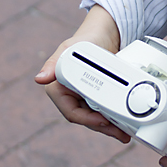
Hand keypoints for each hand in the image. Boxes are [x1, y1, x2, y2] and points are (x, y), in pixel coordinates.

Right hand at [34, 5, 130, 142]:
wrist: (106, 34)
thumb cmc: (85, 39)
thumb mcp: (69, 49)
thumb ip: (53, 64)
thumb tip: (39, 79)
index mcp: (59, 89)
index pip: (71, 112)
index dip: (87, 119)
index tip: (103, 120)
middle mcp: (72, 96)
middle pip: (87, 119)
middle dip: (103, 128)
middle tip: (120, 133)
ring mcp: (86, 98)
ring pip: (98, 118)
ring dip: (111, 127)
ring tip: (125, 132)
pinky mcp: (100, 97)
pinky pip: (107, 112)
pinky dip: (116, 118)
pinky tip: (127, 123)